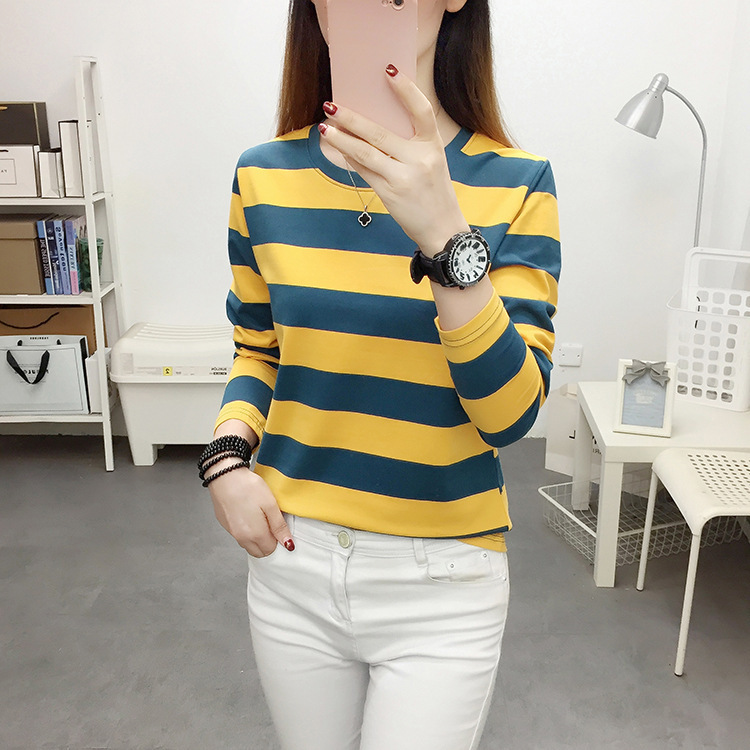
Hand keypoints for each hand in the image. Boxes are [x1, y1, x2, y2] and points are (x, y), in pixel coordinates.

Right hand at [209, 462, 293, 557]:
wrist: (224, 476)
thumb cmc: (248, 487)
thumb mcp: (270, 504)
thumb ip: (279, 527)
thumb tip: (288, 544)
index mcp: (255, 535)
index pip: (270, 550)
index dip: (277, 539)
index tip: (278, 526)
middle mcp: (241, 538)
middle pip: (258, 551)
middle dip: (266, 542)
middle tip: (270, 522)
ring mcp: (231, 532)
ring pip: (248, 544)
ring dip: (255, 537)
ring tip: (259, 516)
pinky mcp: (225, 524)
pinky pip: (238, 535)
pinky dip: (245, 530)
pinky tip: (248, 513)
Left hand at [319, 65, 468, 256]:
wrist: (443, 231)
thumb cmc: (434, 194)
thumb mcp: (431, 164)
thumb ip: (410, 146)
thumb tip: (373, 126)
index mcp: (433, 146)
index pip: (421, 111)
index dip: (406, 89)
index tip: (388, 70)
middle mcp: (420, 160)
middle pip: (380, 133)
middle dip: (352, 118)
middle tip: (332, 104)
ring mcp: (404, 178)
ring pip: (365, 152)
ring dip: (341, 139)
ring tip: (325, 127)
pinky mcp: (390, 194)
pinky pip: (364, 171)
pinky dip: (349, 158)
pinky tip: (337, 149)